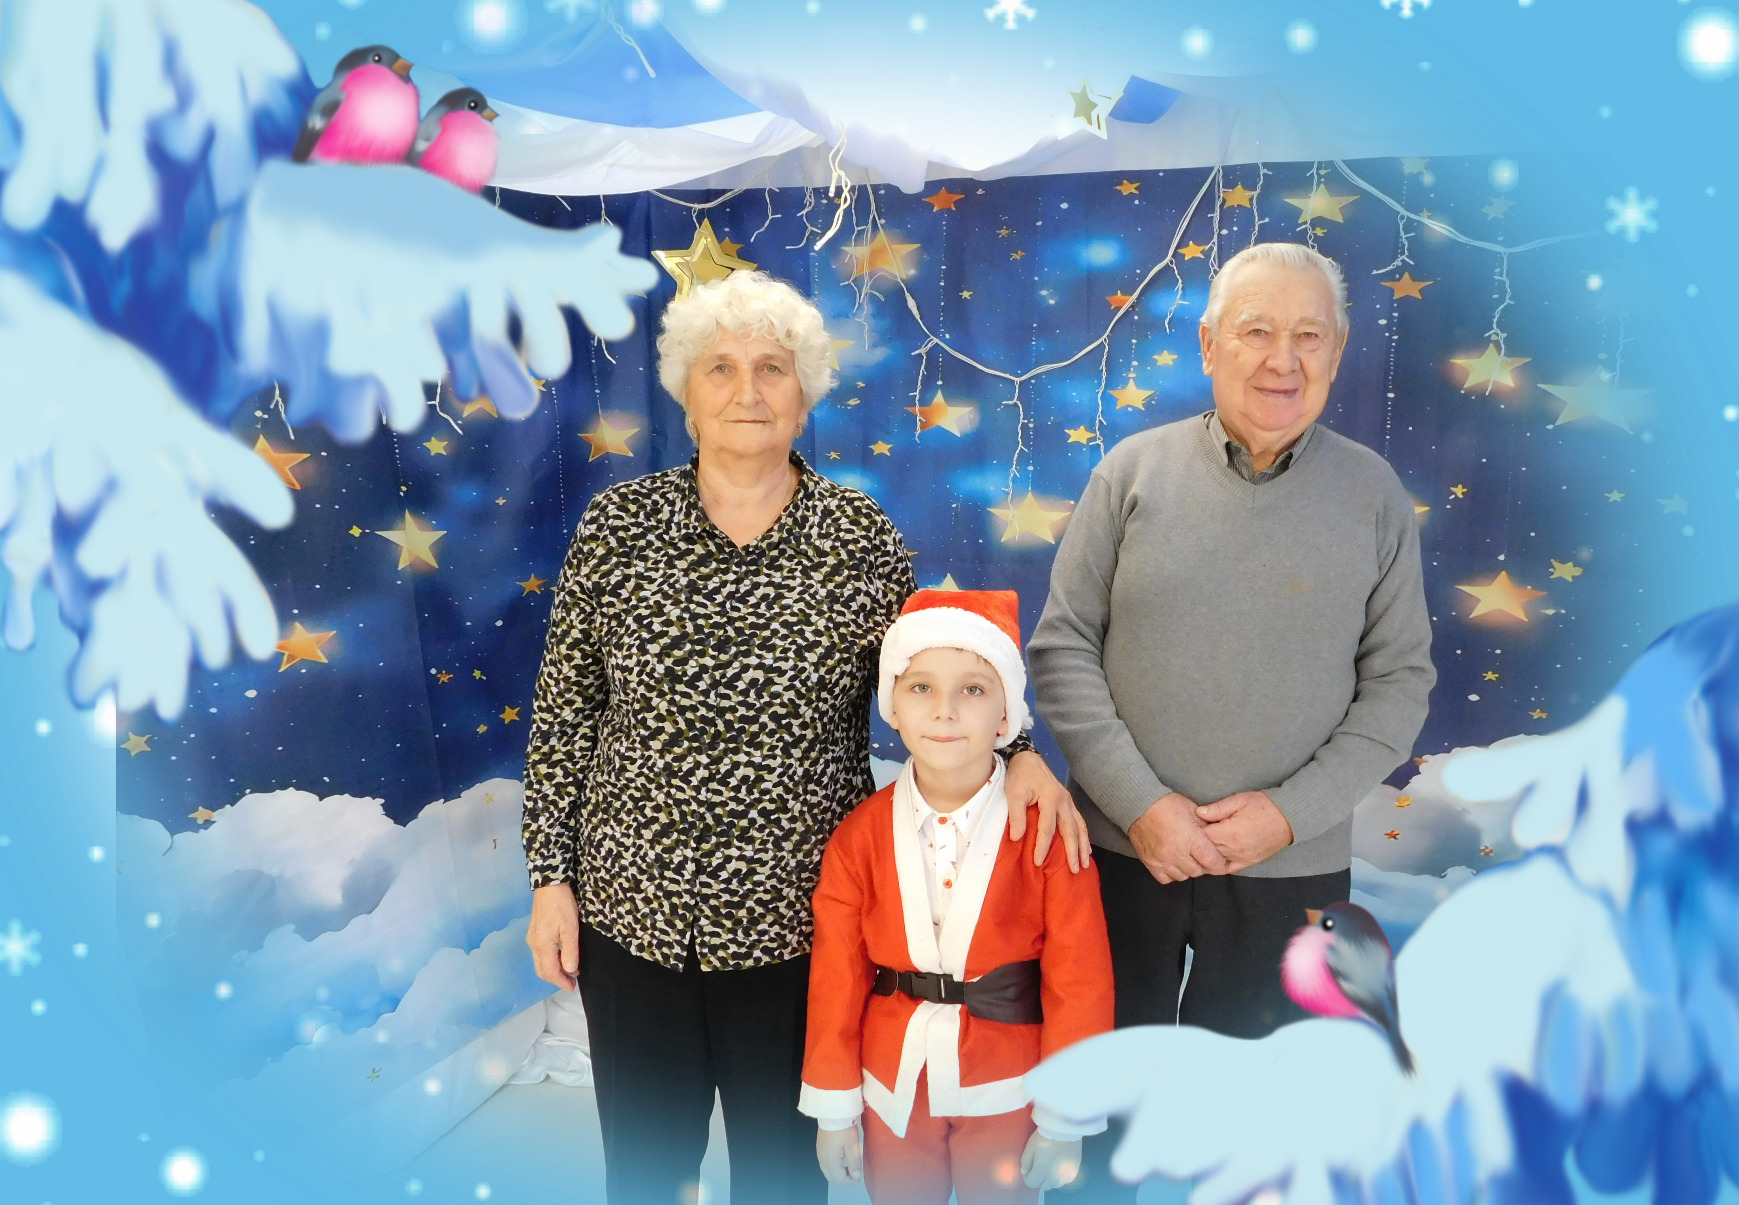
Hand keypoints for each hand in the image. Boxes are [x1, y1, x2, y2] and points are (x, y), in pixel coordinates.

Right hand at [526, 882, 580, 990]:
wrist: (549, 885)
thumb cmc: (562, 905)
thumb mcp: (571, 928)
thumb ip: (570, 951)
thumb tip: (569, 971)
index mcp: (542, 946)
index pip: (550, 972)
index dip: (561, 982)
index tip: (572, 987)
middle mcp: (533, 945)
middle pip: (542, 970)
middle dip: (556, 979)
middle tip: (571, 982)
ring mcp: (532, 939)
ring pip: (540, 963)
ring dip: (553, 970)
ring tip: (569, 971)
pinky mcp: (534, 933)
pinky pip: (540, 954)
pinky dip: (550, 961)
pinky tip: (561, 957)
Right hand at [816, 1123, 862, 1184]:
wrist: (833, 1112)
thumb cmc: (843, 1127)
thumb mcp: (853, 1146)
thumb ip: (854, 1163)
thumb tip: (856, 1176)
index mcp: (830, 1161)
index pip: (839, 1179)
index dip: (850, 1181)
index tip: (859, 1177)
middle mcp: (822, 1159)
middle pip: (832, 1177)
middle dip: (844, 1179)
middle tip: (855, 1174)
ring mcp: (820, 1153)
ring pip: (828, 1171)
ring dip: (839, 1173)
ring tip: (850, 1167)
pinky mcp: (820, 1147)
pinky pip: (825, 1163)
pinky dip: (834, 1166)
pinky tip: (842, 1159)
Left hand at [1004, 749, 1090, 871]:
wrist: (1028, 758)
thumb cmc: (1020, 776)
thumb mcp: (1014, 794)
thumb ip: (1016, 816)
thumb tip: (1017, 838)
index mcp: (1050, 799)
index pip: (1047, 829)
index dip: (1043, 846)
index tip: (1038, 862)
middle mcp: (1064, 801)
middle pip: (1071, 830)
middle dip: (1073, 851)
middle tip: (1075, 870)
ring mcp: (1068, 801)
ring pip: (1079, 827)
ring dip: (1082, 846)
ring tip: (1084, 863)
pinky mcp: (1067, 802)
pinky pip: (1079, 821)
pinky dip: (1083, 835)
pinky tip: (1085, 847)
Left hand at [1020, 1132, 1082, 1189]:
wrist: (1065, 1129)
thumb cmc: (1046, 1136)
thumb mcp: (1030, 1146)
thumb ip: (1025, 1162)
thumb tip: (1024, 1172)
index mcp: (1042, 1171)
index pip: (1031, 1183)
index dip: (1027, 1178)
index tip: (1028, 1171)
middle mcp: (1054, 1177)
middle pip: (1044, 1186)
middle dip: (1039, 1179)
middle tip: (1039, 1167)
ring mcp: (1066, 1175)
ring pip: (1055, 1185)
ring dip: (1050, 1180)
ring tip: (1050, 1167)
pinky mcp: (1075, 1171)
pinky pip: (1065, 1181)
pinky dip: (1061, 1177)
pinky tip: (1060, 1167)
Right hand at [1127, 792, 1227, 883]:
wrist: (1139, 804)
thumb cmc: (1167, 804)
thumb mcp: (1193, 810)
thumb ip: (1206, 827)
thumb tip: (1217, 839)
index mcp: (1190, 839)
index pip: (1212, 862)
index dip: (1218, 862)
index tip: (1218, 858)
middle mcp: (1177, 853)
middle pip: (1198, 871)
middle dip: (1203, 865)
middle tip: (1201, 855)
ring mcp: (1162, 860)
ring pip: (1183, 876)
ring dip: (1187, 869)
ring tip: (1186, 858)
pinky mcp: (1150, 863)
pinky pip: (1166, 878)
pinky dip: (1171, 873)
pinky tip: (1173, 863)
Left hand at [1197, 790, 1293, 872]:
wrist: (1289, 818)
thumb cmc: (1264, 806)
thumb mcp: (1240, 800)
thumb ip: (1217, 808)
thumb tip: (1198, 813)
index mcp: (1231, 833)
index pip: (1202, 836)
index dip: (1195, 829)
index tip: (1192, 823)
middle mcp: (1235, 850)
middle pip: (1206, 850)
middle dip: (1199, 842)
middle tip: (1195, 832)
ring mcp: (1242, 859)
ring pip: (1214, 862)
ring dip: (1206, 853)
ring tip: (1202, 843)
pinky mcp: (1248, 863)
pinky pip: (1227, 869)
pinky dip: (1217, 864)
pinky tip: (1212, 856)